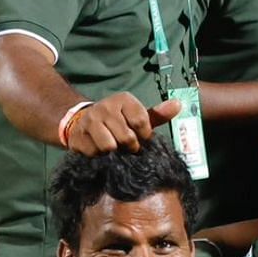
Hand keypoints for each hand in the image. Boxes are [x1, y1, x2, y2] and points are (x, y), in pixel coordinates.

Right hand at [65, 93, 179, 153]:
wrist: (84, 122)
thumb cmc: (119, 121)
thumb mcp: (139, 116)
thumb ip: (159, 114)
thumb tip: (179, 104)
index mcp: (124, 100)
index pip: (142, 122)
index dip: (144, 136)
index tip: (141, 137)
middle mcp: (106, 106)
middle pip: (127, 137)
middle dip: (130, 146)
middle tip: (126, 145)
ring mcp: (90, 120)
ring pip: (109, 146)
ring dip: (114, 152)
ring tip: (113, 147)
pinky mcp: (78, 135)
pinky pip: (94, 153)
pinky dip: (99, 156)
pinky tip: (98, 149)